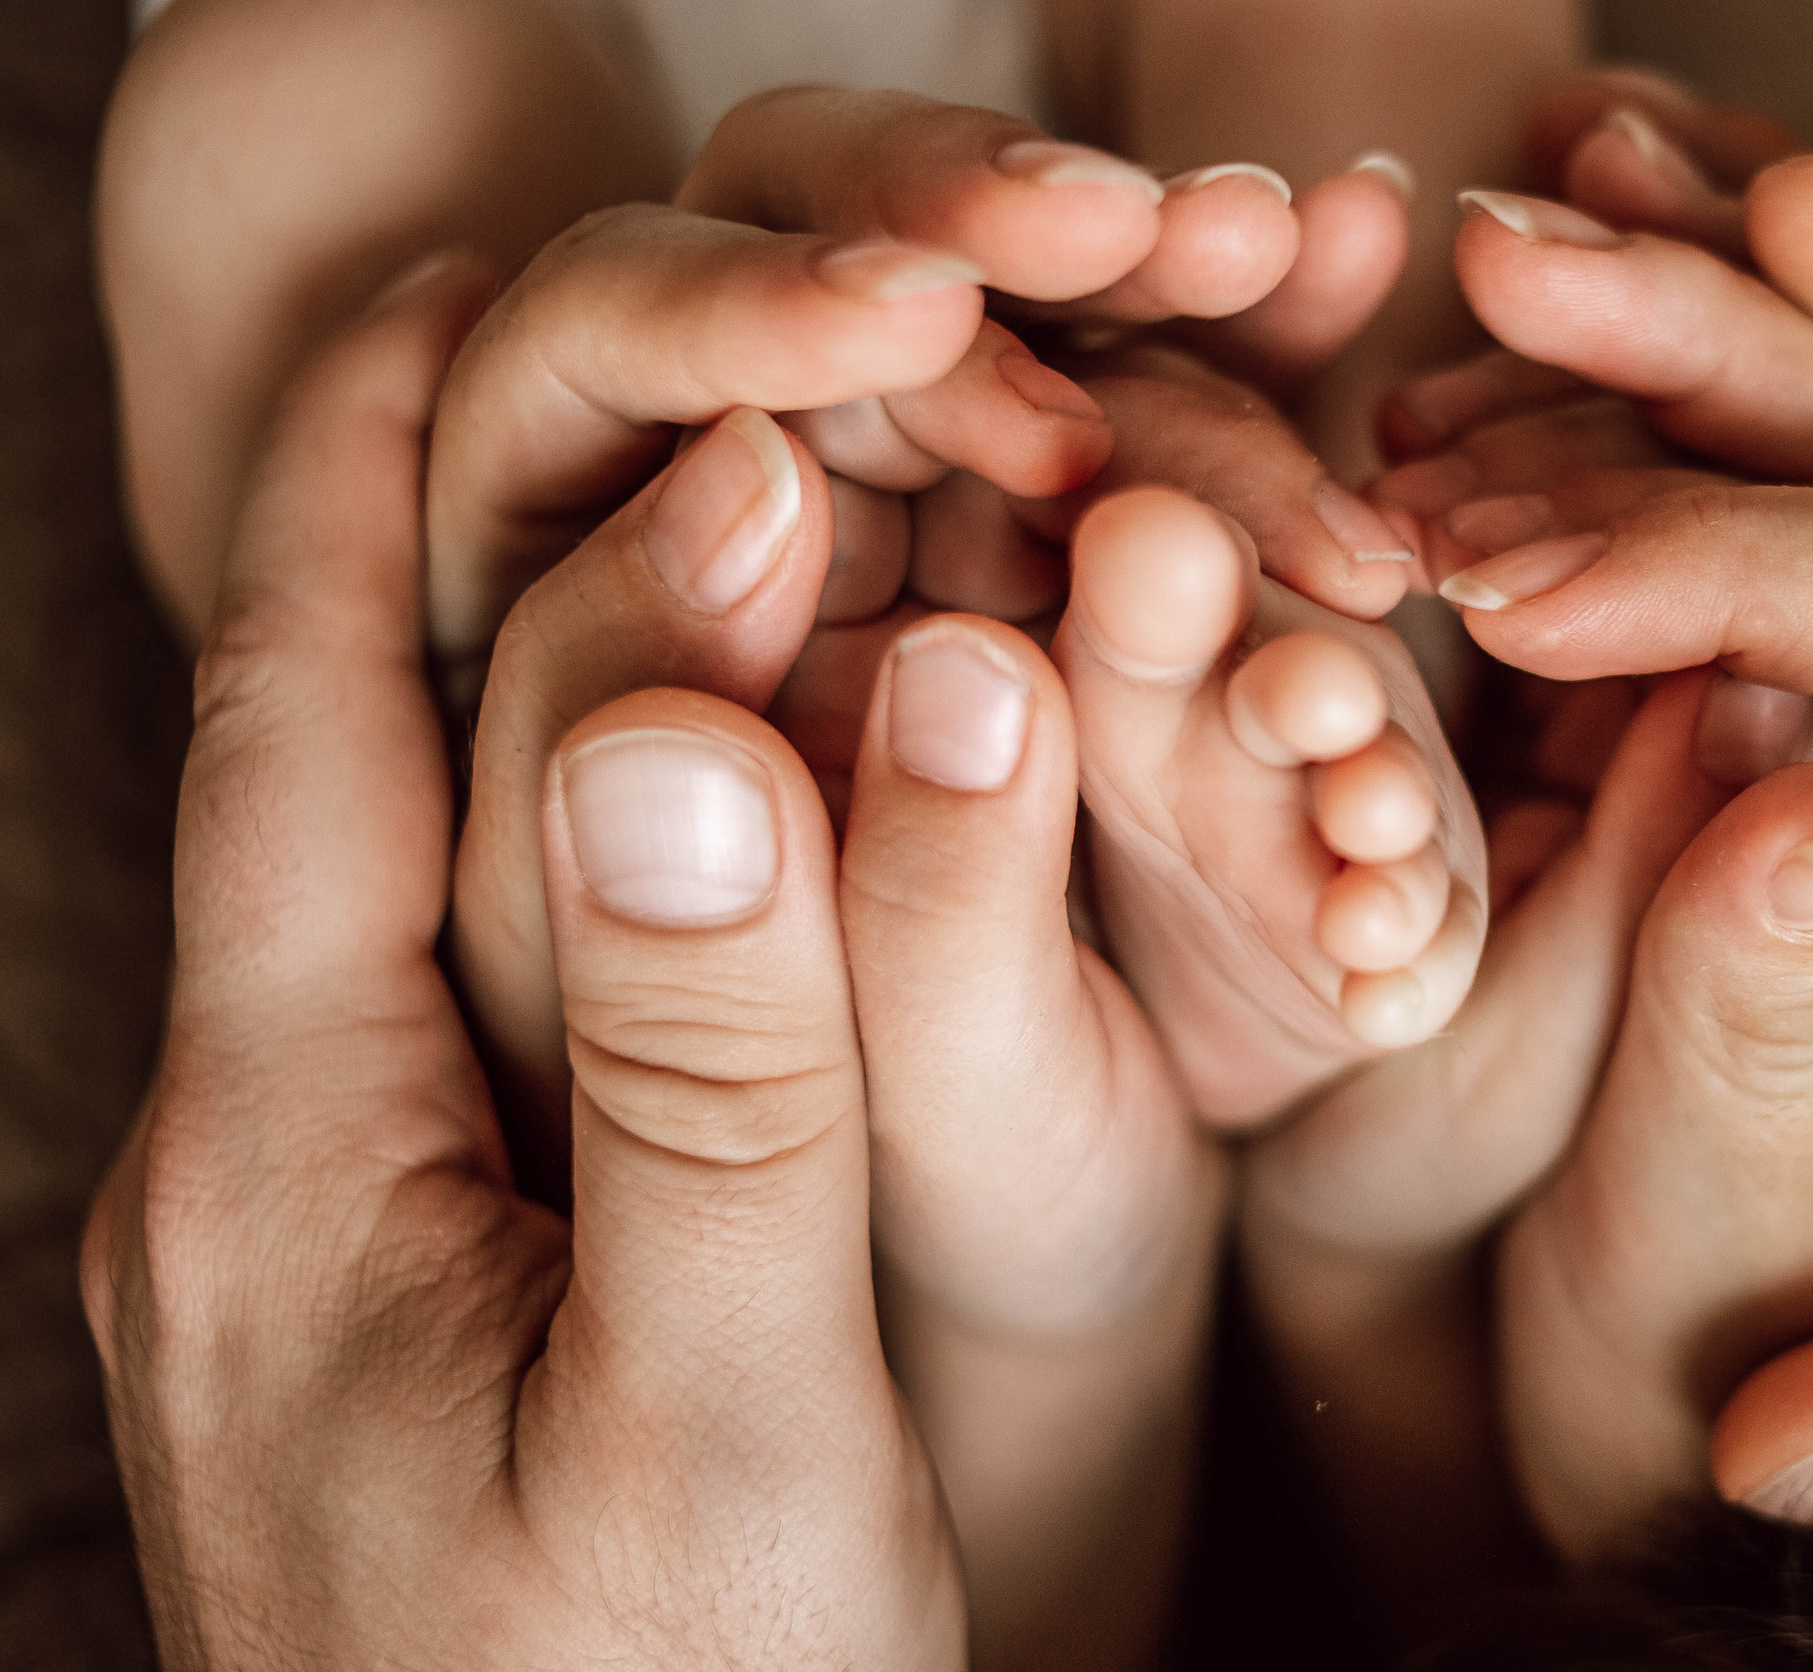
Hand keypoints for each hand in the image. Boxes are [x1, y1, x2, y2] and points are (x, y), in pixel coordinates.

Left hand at [82, 258, 964, 1669]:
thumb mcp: (719, 1414)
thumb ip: (719, 1079)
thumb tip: (714, 724)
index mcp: (292, 1161)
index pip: (309, 730)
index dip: (373, 491)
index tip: (465, 293)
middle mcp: (270, 1173)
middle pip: (337, 786)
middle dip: (435, 549)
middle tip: (559, 362)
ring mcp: (337, 1249)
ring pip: (414, 901)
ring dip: (517, 705)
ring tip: (639, 554)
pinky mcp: (431, 1313)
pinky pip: (478, 1026)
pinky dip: (577, 880)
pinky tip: (665, 855)